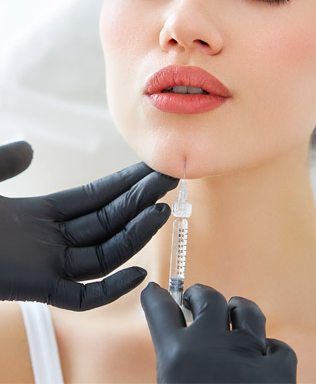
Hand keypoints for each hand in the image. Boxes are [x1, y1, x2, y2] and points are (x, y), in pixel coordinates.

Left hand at [0, 141, 177, 309]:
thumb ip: (6, 162)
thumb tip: (30, 148)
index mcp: (40, 214)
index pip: (94, 196)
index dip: (125, 182)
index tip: (152, 168)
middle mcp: (50, 241)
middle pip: (106, 222)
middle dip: (140, 200)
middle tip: (170, 180)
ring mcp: (45, 267)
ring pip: (103, 255)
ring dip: (135, 236)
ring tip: (161, 212)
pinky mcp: (35, 289)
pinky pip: (81, 297)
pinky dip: (111, 289)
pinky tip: (138, 274)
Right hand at [141, 282, 297, 382]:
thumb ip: (174, 373)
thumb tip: (176, 358)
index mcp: (178, 359)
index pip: (161, 311)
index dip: (157, 298)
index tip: (156, 291)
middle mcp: (213, 347)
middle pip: (207, 298)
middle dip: (199, 294)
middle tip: (194, 300)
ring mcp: (250, 355)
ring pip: (247, 310)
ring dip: (238, 309)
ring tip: (232, 314)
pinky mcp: (281, 371)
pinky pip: (278, 347)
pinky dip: (271, 349)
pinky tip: (264, 358)